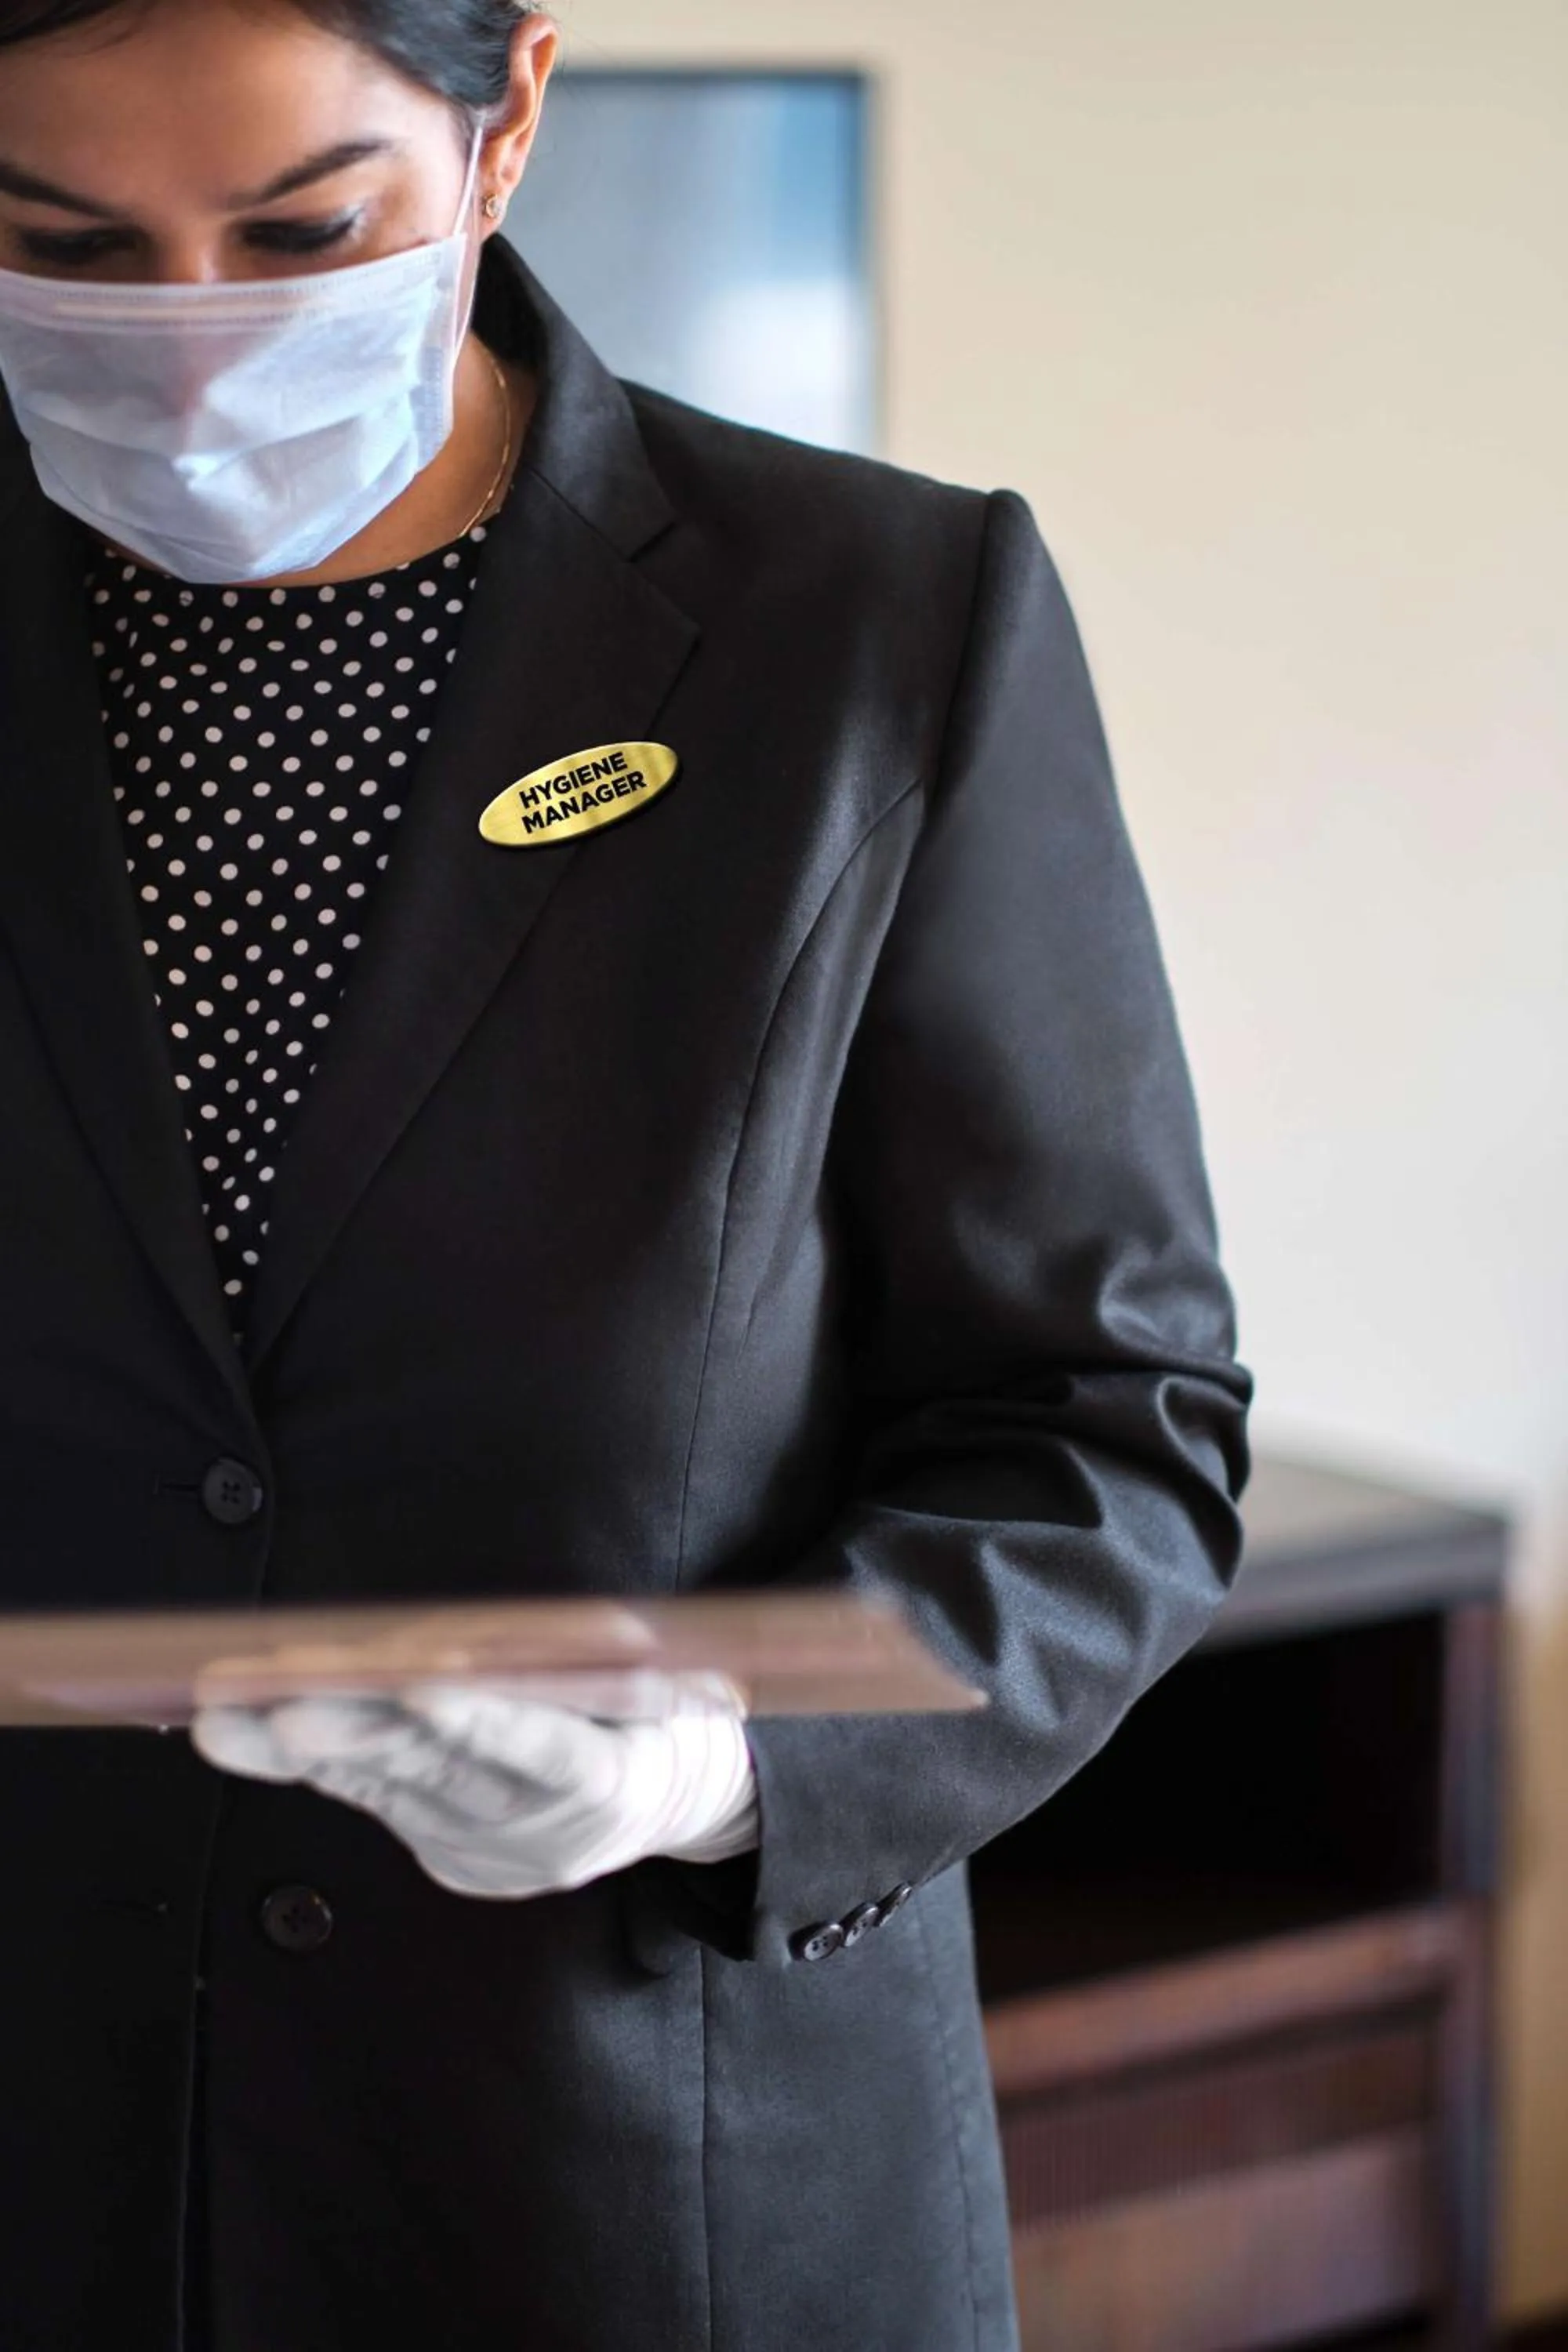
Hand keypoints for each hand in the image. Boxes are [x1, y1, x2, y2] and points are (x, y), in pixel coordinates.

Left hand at [190, 1686, 758, 1899]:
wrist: (667, 1802)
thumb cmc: (653, 1711)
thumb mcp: (658, 1682)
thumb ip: (594, 1663)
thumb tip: (501, 1637)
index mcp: (612, 1779)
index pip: (547, 1749)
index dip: (486, 1722)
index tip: (426, 1687)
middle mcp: (539, 1826)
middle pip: (439, 1769)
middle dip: (356, 1732)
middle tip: (285, 1703)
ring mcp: (485, 1844)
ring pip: (389, 1787)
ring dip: (303, 1750)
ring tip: (228, 1718)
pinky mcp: (446, 1848)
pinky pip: (375, 1801)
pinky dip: (313, 1765)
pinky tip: (249, 1736)